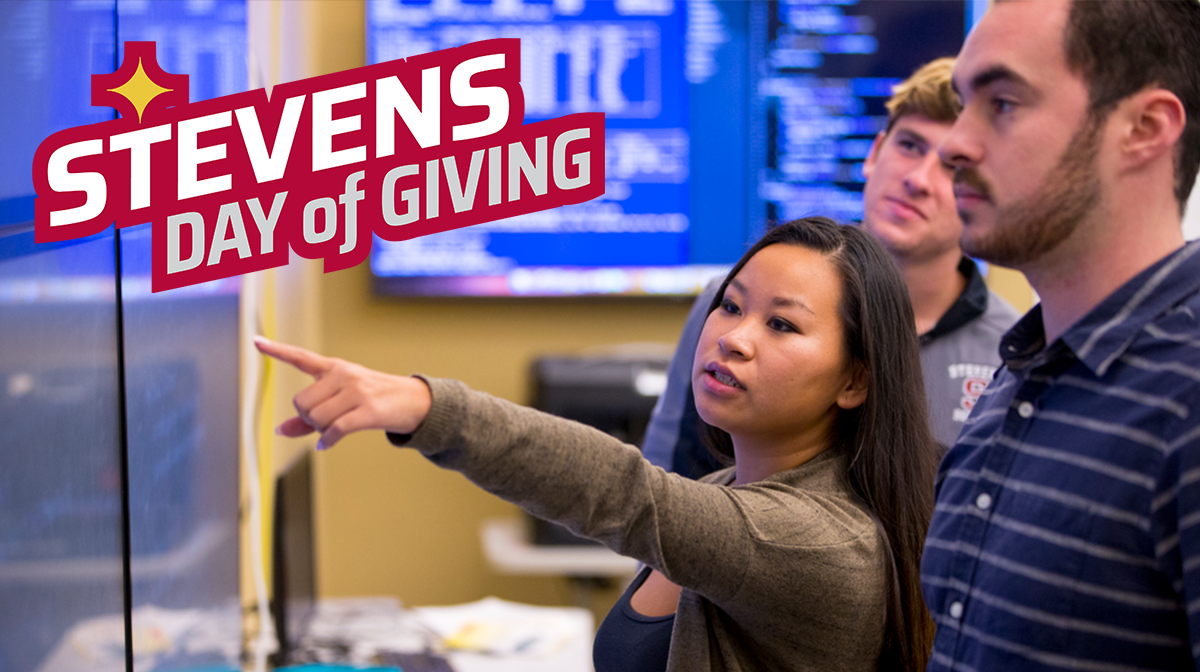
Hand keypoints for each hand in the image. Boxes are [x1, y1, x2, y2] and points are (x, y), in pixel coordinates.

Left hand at [254, 336, 431, 450]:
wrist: (413, 401)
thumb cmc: (373, 399)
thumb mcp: (342, 399)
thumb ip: (308, 416)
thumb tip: (279, 431)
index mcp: (334, 368)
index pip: (301, 357)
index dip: (277, 351)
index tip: (256, 342)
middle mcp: (343, 375)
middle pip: (302, 403)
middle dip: (308, 419)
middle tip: (324, 422)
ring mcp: (356, 391)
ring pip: (316, 418)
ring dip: (320, 430)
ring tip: (333, 429)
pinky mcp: (367, 410)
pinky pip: (335, 430)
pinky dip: (327, 440)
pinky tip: (327, 443)